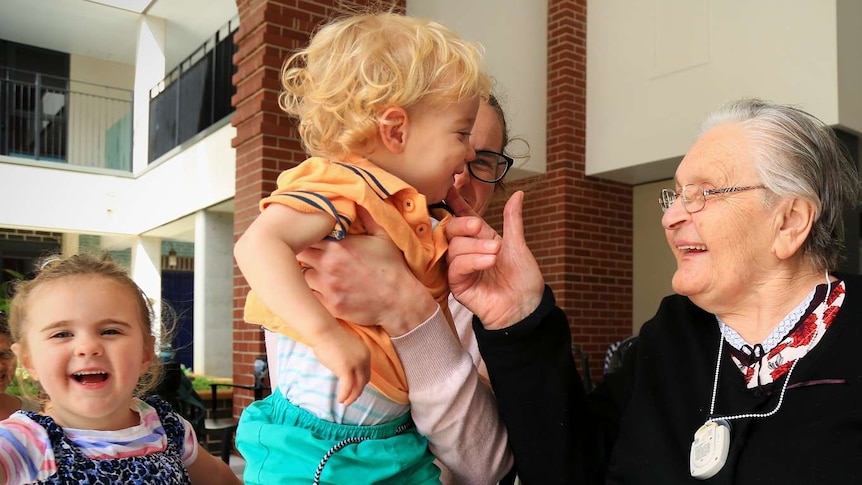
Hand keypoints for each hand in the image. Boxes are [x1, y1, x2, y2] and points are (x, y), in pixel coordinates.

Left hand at [297, 207, 437, 336]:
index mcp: (339, 245)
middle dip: (301, 252)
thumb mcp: (383, 237)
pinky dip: (311, 294)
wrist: (400, 301)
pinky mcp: (329, 305)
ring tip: (316, 273)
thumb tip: (358, 200)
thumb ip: (367, 216)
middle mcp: (328, 264)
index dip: (307, 236)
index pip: (308, 235)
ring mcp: (327, 286)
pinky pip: (309, 297)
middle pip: (298, 253)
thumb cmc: (392, 267)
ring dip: (305, 273)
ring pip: (300, 276)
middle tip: (307, 254)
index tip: (310, 237)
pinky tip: (322, 290)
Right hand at [312, 326, 370, 405]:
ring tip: (345, 402)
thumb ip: (349, 358)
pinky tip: (340, 399)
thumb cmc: (329, 337)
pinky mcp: (347, 369)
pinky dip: (345, 395)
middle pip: (364, 380)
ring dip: (352, 396)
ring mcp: (356, 364)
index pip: (366, 372)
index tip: (355, 389)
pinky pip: (348, 387)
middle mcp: (364, 359)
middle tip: (350, 399)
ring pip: (358, 386)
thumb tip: (344, 370)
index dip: (361, 382)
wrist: (324, 331)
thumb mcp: (346, 348)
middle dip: (358, 391)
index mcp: (365, 352)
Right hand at [445, 189, 544, 328]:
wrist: (526, 307)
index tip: (451, 190)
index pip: (464, 218)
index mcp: (481, 240)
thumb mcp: (518, 245)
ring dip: (475, 247)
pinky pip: (456, 267)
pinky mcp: (459, 285)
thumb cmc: (523, 280)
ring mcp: (461, 269)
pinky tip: (488, 262)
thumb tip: (518, 194)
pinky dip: (471, 261)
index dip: (457, 204)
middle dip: (463, 225)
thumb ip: (513, 220)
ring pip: (454, 248)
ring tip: (495, 253)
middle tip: (478, 226)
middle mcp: (468, 252)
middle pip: (452, 230)